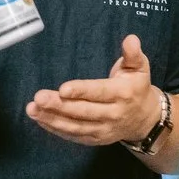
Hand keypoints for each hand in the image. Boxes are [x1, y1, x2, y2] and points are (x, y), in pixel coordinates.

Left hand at [27, 35, 161, 146]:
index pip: (99, 93)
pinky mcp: (95, 139)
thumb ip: (133, 53)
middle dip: (59, 105)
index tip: (62, 89)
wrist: (145, 119)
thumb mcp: (140, 67)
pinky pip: (73, 136)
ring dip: (52, 118)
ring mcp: (103, 130)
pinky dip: (55, 129)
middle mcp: (113, 114)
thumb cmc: (136, 87)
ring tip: (32, 109)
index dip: (80, 91)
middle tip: (38, 98)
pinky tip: (40, 119)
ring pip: (75, 126)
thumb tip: (130, 39)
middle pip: (83, 111)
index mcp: (122, 94)